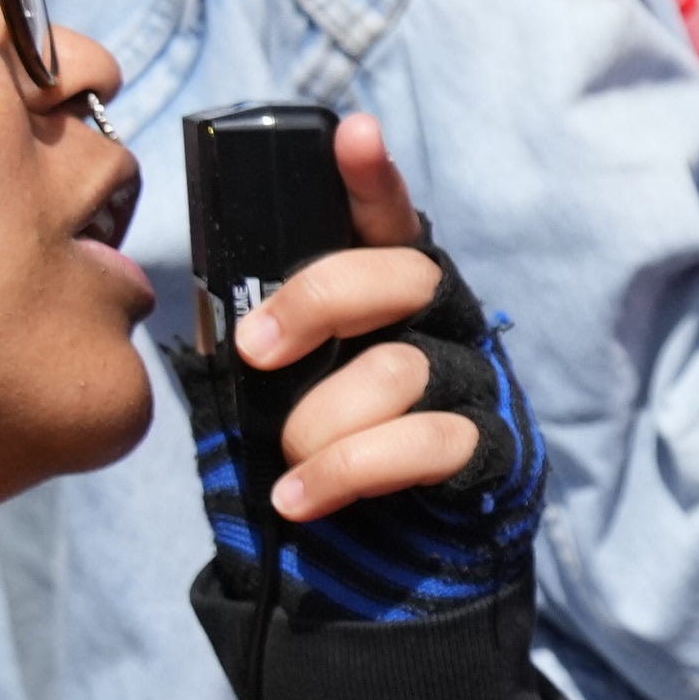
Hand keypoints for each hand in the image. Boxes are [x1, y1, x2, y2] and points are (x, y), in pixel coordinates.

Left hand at [211, 113, 479, 524]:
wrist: (376, 567)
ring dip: (321, 420)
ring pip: (401, 369)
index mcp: (392, 296)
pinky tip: (301, 497)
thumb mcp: (279, 385)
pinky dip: (347, 472)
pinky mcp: (492, 453)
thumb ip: (266, 338)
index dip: (373, 175)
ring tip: (287, 460)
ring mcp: (475, 386)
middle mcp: (445, 325)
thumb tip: (207, 306)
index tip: (353, 131)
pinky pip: (423, 445)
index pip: (388, 219)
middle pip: (405, 275)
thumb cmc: (324, 453)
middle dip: (321, 301)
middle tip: (258, 349)